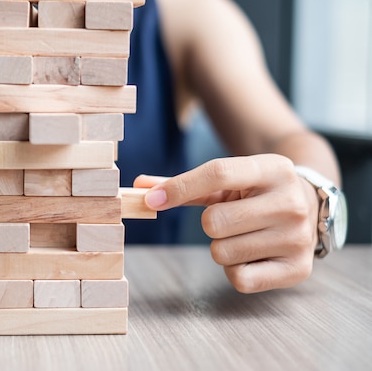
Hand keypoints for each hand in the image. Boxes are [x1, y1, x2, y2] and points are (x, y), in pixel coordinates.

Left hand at [134, 154, 318, 292]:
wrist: (308, 204)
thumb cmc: (256, 191)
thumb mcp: (229, 179)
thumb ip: (185, 183)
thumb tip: (140, 187)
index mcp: (272, 168)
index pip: (218, 174)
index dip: (179, 188)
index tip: (153, 200)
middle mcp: (291, 201)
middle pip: (213, 221)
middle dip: (210, 223)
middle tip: (230, 219)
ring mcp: (298, 237)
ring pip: (222, 252)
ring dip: (222, 247)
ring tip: (245, 235)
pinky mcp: (298, 269)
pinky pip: (239, 279)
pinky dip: (235, 270)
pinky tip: (253, 254)